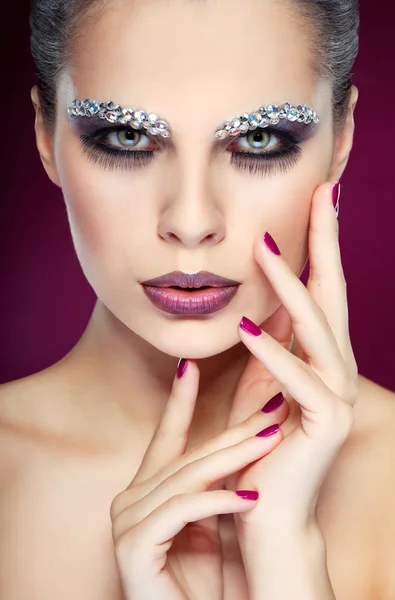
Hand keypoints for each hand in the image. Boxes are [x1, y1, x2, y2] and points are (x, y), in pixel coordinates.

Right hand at [110, 359, 286, 599]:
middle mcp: (129, 499)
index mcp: (146, 490)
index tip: (192, 365)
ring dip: (234, 459)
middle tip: (271, 407)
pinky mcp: (133, 548)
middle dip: (233, 431)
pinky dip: (218, 503)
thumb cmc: (201, 583)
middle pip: (188, 456)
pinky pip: (181, 511)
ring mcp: (126, 523)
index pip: (166, 437)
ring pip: (186, 477)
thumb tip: (240, 442)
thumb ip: (211, 485)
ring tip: (272, 439)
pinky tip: (251, 499)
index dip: (180, 401)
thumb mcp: (210, 523)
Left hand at [225, 181, 357, 529]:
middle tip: (320, 193)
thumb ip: (271, 348)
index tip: (314, 200)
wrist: (266, 514)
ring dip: (289, 288)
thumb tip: (264, 305)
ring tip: (264, 250)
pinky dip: (272, 356)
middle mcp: (337, 371)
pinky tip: (248, 329)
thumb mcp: (261, 386)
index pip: (321, 291)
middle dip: (326, 243)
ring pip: (317, 330)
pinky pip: (298, 382)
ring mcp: (337, 397)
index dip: (319, 245)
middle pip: (331, 296)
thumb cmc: (258, 446)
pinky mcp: (325, 426)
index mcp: (321, 359)